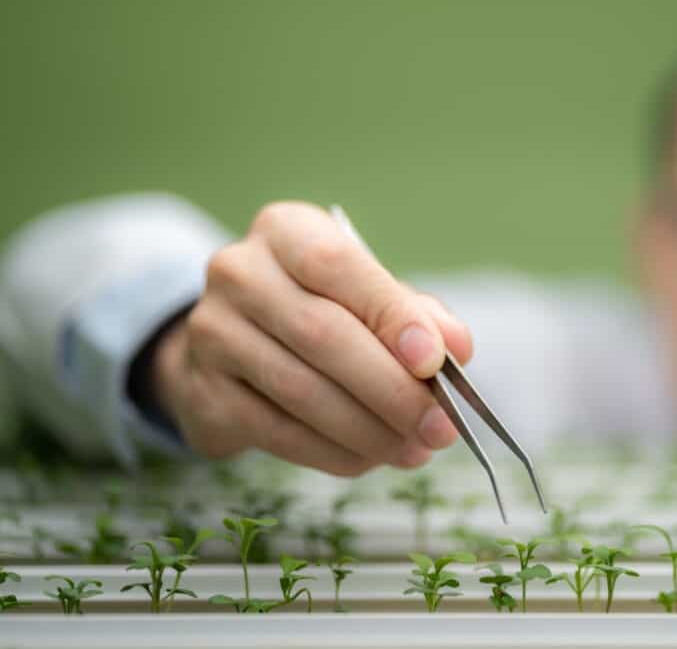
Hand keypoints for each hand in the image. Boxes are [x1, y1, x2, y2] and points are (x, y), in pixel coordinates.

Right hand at [151, 201, 472, 475]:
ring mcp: (213, 332)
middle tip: (439, 426)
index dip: (390, 315)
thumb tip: (457, 347)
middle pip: (321, 334)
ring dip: (369, 430)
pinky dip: (334, 453)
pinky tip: (371, 458)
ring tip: (415, 450)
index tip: (434, 362)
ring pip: (300, 391)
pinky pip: (278, 433)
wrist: (234, 342)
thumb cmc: (321, 308)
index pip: (337, 265)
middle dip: (390, 389)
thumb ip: (416, 313)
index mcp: (286, 231)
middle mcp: (240, 273)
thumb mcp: (368, 293)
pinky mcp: (205, 393)